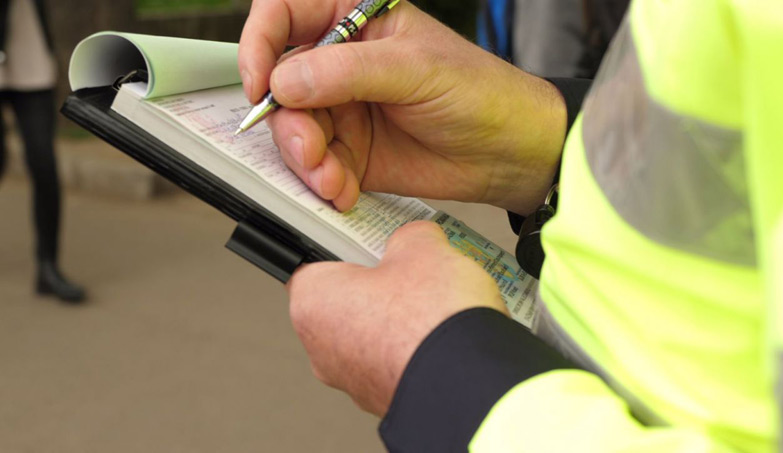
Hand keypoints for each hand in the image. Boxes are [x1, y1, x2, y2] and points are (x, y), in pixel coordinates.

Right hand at [239, 0, 566, 213]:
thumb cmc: (478, 92)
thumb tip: (284, 81)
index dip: (259, 44)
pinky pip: (316, 166)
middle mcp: (340, 63)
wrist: (507, 153)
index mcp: (353, 18)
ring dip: (305, 160)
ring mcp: (343, 108)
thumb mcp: (414, 69)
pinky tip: (343, 189)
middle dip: (289, 123)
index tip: (261, 84)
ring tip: (332, 177)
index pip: (283, 13)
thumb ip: (347, 72)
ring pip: (293, 130)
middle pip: (280, 84)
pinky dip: (323, 182)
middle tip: (311, 149)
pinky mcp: (350, 151)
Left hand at [286, 221, 507, 415]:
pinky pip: (396, 359)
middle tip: (412, 266)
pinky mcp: (384, 397)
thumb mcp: (422, 248)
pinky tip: (443, 330)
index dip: (346, 244)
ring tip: (436, 299)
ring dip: (400, 316)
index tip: (370, 238)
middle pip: (347, 298)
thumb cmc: (429, 320)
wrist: (466, 384)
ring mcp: (353, 379)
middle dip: (380, 281)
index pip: (313, 261)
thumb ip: (409, 236)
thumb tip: (413, 240)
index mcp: (312, 302)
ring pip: (373, 332)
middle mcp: (321, 348)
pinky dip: (415, 345)